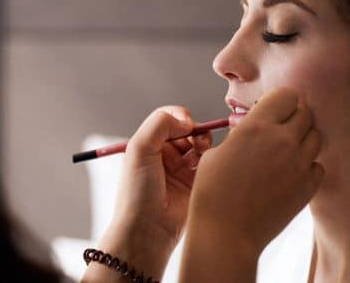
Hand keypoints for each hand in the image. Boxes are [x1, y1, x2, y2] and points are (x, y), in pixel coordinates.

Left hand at [84, 106, 211, 281]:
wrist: (148, 231)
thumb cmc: (137, 192)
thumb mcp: (139, 149)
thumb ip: (160, 123)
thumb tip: (187, 120)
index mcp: (149, 144)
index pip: (170, 119)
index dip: (181, 118)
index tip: (186, 125)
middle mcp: (166, 155)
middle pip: (189, 130)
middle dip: (196, 131)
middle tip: (197, 141)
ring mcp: (182, 170)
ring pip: (202, 146)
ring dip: (204, 144)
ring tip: (201, 154)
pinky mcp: (196, 185)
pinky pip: (210, 165)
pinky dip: (212, 161)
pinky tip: (208, 167)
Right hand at [180, 87, 322, 281]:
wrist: (226, 233)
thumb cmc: (213, 193)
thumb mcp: (217, 151)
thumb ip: (241, 133)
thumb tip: (254, 127)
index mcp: (257, 126)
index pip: (287, 95)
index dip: (280, 100)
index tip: (271, 109)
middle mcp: (283, 141)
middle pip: (306, 112)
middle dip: (293, 116)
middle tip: (279, 128)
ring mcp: (299, 164)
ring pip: (316, 136)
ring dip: (303, 138)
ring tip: (285, 150)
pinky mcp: (307, 187)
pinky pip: (318, 165)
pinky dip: (308, 165)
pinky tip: (290, 172)